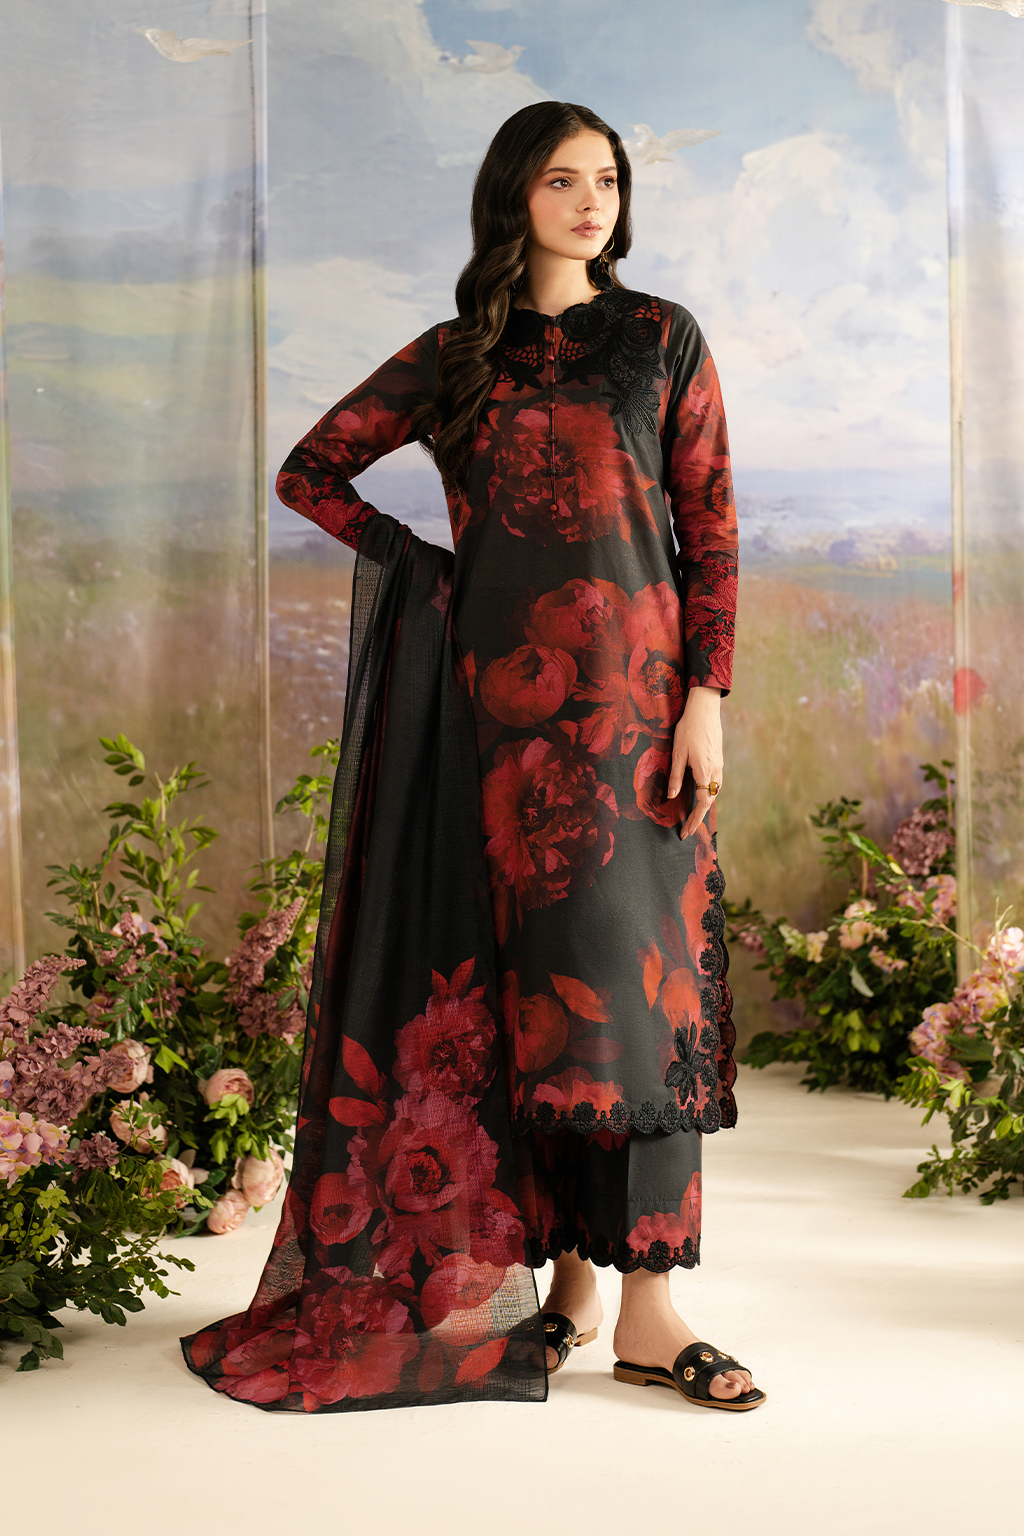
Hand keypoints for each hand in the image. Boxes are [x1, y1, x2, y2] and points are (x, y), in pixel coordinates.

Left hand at [668, 686, 722, 838]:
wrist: (704, 709)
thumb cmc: (688, 729)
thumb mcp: (678, 753)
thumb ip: (676, 776)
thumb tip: (673, 797)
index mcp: (704, 771)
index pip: (702, 803)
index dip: (694, 820)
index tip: (685, 832)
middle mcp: (715, 771)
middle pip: (709, 801)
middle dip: (698, 817)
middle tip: (686, 829)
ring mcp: (719, 765)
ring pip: (714, 792)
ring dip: (705, 806)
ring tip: (692, 816)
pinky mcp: (719, 760)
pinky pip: (716, 783)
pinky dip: (709, 794)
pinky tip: (701, 794)